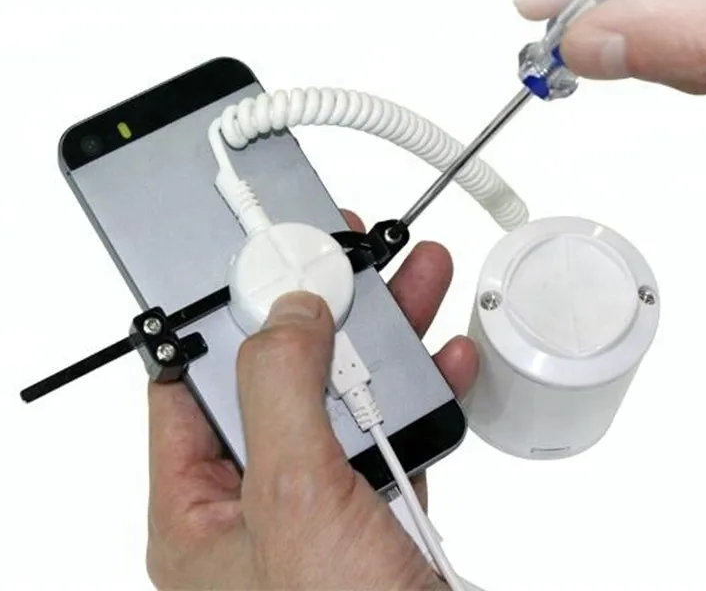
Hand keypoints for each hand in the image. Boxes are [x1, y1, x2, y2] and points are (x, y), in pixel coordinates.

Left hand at [146, 210, 477, 589]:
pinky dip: (426, 392)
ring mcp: (325, 509)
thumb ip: (280, 392)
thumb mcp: (291, 500)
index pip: (193, 388)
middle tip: (347, 256)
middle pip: (284, 378)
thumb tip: (287, 312)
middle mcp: (259, 505)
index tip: (258, 263)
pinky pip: (399, 432)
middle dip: (325, 311)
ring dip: (387, 339)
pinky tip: (446, 359)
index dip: (224, 320)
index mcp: (202, 510)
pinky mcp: (382, 515)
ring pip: (348, 397)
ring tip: (414, 281)